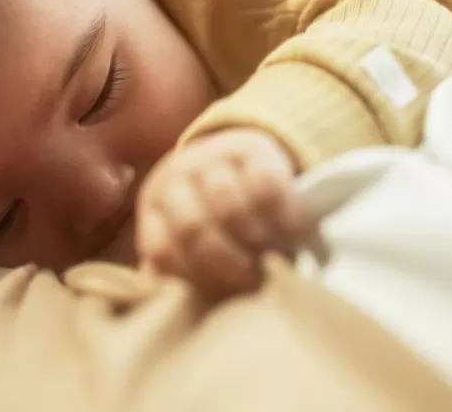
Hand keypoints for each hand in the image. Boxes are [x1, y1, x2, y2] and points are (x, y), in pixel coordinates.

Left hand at [136, 128, 306, 297]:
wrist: (240, 155)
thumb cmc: (216, 213)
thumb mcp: (190, 236)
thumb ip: (181, 268)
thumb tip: (168, 304)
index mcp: (154, 206)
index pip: (163, 250)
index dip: (194, 278)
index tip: (223, 297)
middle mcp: (176, 176)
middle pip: (194, 229)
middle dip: (228, 264)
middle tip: (256, 283)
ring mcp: (211, 157)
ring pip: (229, 208)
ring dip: (257, 242)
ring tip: (278, 261)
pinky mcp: (251, 147)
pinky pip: (265, 186)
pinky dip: (283, 216)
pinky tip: (297, 234)